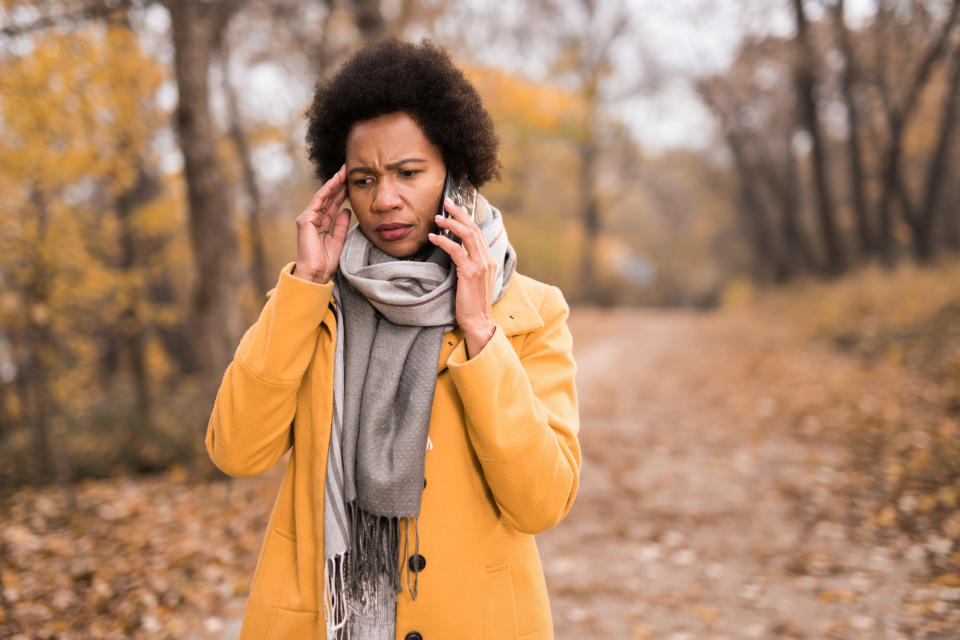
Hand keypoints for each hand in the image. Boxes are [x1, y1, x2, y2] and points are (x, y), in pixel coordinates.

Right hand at [293, 164, 350, 283]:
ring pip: (323, 197)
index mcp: (320, 224)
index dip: (341, 193)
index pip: (332, 204)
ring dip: (333, 183)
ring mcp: (307, 219)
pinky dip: (326, 191)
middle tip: (349, 170)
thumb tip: (346, 210)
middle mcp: (312, 219)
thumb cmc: (325, 262)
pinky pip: (318, 202)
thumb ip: (341, 225)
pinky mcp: (305, 221)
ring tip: (344, 171)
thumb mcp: (338, 241)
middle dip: (338, 184)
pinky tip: (335, 181)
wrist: (315, 274)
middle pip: (328, 198)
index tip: (351, 182)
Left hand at [428, 198, 496, 357]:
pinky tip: (433, 238)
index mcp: (489, 259)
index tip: (455, 208)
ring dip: (450, 223)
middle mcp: (487, 259)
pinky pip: (456, 250)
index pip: (478, 233)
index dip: (466, 218)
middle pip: (473, 228)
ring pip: (466, 235)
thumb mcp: (474, 280)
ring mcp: (480, 265)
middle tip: (446, 202)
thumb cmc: (473, 303)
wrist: (478, 321)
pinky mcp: (470, 272)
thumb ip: (470, 264)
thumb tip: (456, 251)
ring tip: (437, 218)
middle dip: (459, 213)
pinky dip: (443, 241)